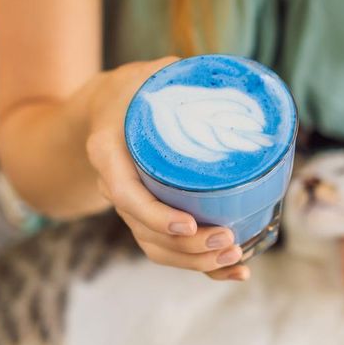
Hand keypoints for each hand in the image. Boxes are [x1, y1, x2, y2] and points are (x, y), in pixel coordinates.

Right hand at [83, 56, 249, 280]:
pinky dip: (203, 266)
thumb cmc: (135, 89)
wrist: (108, 108)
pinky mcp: (152, 218)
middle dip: (188, 246)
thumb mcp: (149, 75)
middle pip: (146, 231)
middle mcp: (115, 186)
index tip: (188, 223)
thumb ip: (173, 73)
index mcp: (108, 151)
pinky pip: (172, 249)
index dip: (155, 214)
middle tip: (228, 240)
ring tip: (236, 257)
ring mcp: (133, 207)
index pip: (127, 194)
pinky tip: (235, 271)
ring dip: (197, 261)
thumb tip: (211, 77)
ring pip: (158, 247)